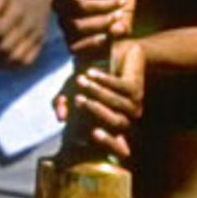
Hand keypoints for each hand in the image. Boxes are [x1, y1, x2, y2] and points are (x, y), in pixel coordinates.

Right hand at [54, 40, 143, 160]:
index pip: (116, 145)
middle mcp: (127, 118)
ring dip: (96, 91)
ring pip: (116, 103)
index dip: (107, 143)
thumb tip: (60, 118)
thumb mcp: (72, 90)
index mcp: (112, 126)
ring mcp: (134, 103)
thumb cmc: (91, 77)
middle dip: (95, 111)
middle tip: (77, 100)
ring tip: (79, 80)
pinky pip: (120, 86)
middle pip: (115, 123)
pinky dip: (104, 80)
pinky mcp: (136, 86)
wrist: (115, 52)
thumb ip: (63, 103)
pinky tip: (90, 72)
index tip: (91, 135)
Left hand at [55, 0, 135, 55]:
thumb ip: (118, 29)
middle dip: (101, 22)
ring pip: (78, 5)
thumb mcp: (123, 20)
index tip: (111, 39)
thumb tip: (115, 31)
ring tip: (121, 1)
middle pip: (75, 26)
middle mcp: (63, 13)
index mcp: (72, 32)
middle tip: (120, 15)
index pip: (73, 46)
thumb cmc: (121, 2)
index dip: (91, 45)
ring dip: (104, 4)